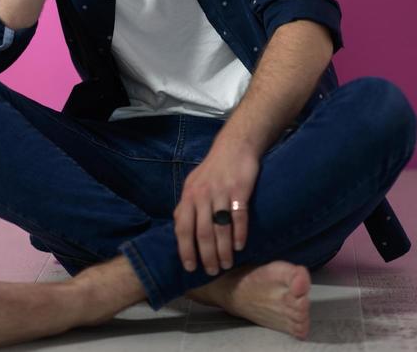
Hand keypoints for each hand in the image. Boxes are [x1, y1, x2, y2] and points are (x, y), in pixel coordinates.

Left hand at [173, 140, 259, 275]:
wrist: (235, 146)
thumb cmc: (213, 168)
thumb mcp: (193, 183)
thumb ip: (186, 204)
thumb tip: (177, 225)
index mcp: (189, 195)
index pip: (182, 228)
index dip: (185, 249)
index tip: (190, 267)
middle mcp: (203, 195)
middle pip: (202, 232)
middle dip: (207, 256)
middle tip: (212, 271)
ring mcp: (221, 192)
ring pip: (220, 228)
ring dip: (223, 250)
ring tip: (227, 264)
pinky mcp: (239, 189)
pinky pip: (239, 216)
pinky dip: (239, 234)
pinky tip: (240, 246)